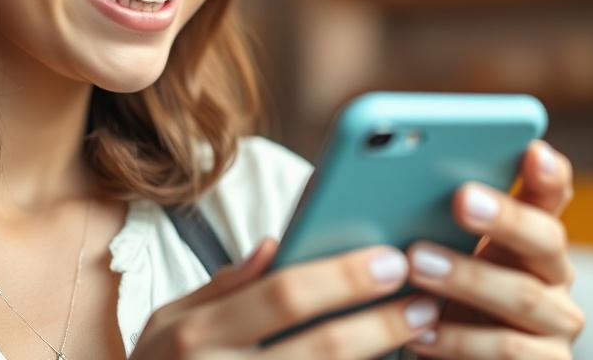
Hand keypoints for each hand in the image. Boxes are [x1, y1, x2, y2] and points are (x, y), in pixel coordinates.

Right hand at [130, 238, 434, 358]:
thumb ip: (222, 287)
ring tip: (416, 338)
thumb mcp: (169, 323)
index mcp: (195, 333)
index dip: (342, 277)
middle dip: (378, 323)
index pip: (282, 295)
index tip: (389, 260)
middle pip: (318, 349)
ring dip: (376, 359)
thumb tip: (275, 244)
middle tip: (423, 302)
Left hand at [405, 140, 585, 358]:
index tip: (532, 148)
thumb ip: (427, 217)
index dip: (548, 172)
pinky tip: (419, 330)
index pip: (552, 193)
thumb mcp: (430, 249)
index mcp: (530, 234)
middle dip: (505, 217)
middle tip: (461, 198)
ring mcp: (556, 325)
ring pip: (524, 296)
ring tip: (416, 262)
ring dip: (468, 277)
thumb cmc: (431, 294)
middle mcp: (554, 274)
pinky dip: (459, 340)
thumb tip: (383, 181)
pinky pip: (508, 351)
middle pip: (546, 238)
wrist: (439, 359)